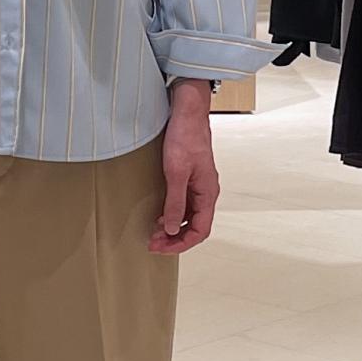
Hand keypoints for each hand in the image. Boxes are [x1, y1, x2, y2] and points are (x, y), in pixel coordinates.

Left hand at [149, 81, 218, 255]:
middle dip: (175, 239)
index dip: (181, 243)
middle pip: (195, 227)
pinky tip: (160, 217)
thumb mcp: (176, 173)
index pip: (200, 230)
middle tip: (153, 244)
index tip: (161, 248)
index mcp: (208, 193)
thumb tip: (173, 228)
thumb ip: (175, 202)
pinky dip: (173, 215)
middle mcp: (206, 192)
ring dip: (173, 229)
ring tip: (155, 234)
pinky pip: (185, 205)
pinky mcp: (191, 178)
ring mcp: (199, 186)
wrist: (188, 112)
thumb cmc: (185, 137)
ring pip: (190, 217)